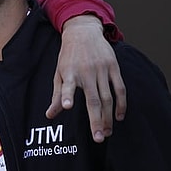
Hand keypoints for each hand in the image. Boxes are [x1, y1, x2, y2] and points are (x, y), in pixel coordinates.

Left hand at [46, 15, 126, 141]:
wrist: (83, 32)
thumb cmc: (68, 56)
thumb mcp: (59, 72)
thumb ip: (57, 95)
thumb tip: (50, 115)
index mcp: (69, 72)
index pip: (68, 85)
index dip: (68, 96)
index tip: (68, 106)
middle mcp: (86, 71)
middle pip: (94, 100)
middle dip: (96, 120)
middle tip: (99, 138)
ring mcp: (101, 69)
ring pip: (108, 98)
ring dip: (109, 117)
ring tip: (106, 132)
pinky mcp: (113, 67)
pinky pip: (120, 89)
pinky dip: (121, 104)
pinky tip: (118, 116)